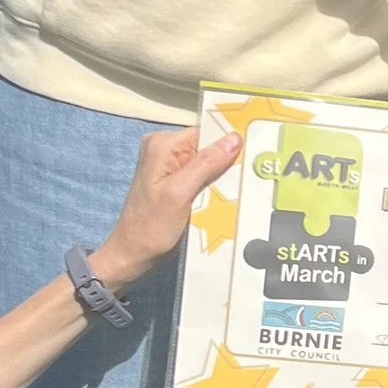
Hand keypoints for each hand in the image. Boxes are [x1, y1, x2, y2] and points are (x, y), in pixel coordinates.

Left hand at [91, 128, 241, 296]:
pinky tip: (227, 199)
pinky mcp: (177, 182)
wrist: (133, 255)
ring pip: (210, 164)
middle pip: (210, 147)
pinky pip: (204, 178)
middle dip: (229, 162)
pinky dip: (216, 188)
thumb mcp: (180, 193)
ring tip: (241, 190)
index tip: (254, 154)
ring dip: (225, 178)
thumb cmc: (150, 227)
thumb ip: (206, 164)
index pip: (207, 133)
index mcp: (163, 144)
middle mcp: (166, 149)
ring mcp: (171, 166)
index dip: (231, 143)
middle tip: (251, 177)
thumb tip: (234, 138)